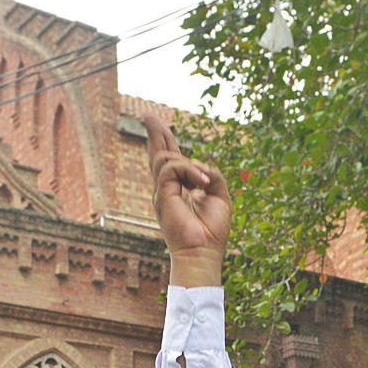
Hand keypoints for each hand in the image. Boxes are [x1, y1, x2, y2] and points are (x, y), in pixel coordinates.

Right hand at [144, 112, 229, 284]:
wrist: (203, 252)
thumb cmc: (212, 231)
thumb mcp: (220, 196)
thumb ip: (212, 175)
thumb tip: (199, 164)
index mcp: (180, 190)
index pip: (171, 161)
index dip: (166, 142)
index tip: (159, 125)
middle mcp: (167, 189)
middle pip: (158, 154)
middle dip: (155, 133)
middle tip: (148, 115)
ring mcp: (162, 191)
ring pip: (166, 157)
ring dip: (189, 164)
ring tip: (204, 183)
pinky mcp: (162, 194)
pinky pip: (172, 167)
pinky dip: (190, 170)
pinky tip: (202, 184)